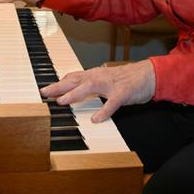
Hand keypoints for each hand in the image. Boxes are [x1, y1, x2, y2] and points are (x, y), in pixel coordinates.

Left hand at [40, 60, 155, 122]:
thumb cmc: (127, 78)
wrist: (149, 74)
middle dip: (59, 87)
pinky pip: (112, 103)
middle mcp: (100, 77)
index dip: (58, 83)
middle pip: (76, 80)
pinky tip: (96, 119)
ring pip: (90, 87)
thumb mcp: (105, 78)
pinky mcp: (123, 93)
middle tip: (45, 93)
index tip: (45, 90)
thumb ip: (90, 83)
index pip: (73, 77)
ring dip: (75, 94)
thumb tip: (74, 88)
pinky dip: (104, 111)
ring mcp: (112, 85)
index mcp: (96, 74)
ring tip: (62, 101)